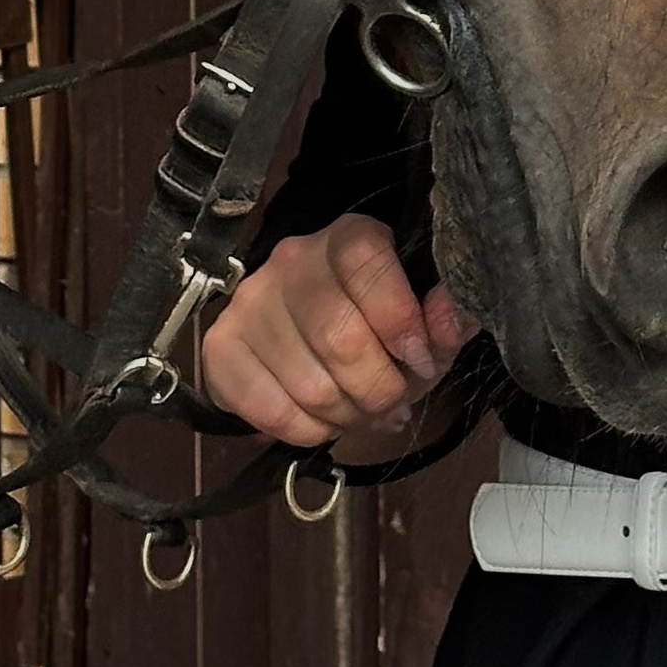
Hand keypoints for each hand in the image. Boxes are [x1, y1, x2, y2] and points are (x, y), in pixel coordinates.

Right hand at [201, 214, 471, 450]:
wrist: (306, 321)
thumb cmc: (378, 320)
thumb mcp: (425, 316)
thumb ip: (446, 319)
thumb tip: (447, 322)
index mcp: (347, 236)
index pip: (366, 261)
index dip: (400, 320)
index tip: (420, 360)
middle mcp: (291, 260)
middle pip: (338, 337)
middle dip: (379, 388)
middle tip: (394, 405)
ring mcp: (249, 303)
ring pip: (308, 384)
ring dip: (348, 416)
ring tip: (363, 414)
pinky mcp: (220, 347)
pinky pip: (269, 411)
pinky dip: (309, 431)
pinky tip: (324, 421)